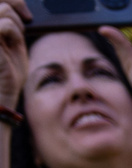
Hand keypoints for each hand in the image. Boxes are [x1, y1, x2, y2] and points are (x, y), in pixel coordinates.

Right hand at [0, 0, 25, 116]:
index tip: (28, 16)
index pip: (0, 1)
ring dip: (16, 25)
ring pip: (3, 10)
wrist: (1, 94)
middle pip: (1, 2)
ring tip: (14, 42)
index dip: (13, 2)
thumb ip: (12, 23)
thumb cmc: (8, 72)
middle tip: (21, 30)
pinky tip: (12, 46)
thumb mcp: (13, 42)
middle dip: (16, 11)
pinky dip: (15, 34)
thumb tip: (21, 8)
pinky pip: (4, 25)